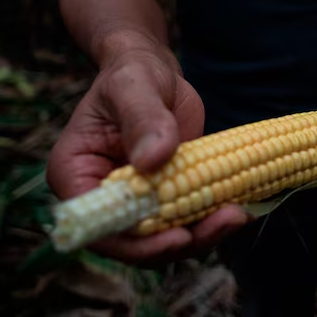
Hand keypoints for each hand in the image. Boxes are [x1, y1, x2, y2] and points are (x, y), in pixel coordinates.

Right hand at [47, 46, 249, 265]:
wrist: (153, 72)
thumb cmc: (132, 73)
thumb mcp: (134, 87)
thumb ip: (142, 120)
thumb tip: (152, 160)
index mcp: (76, 175)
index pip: (99, 227)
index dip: (137, 243)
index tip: (178, 236)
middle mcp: (104, 198)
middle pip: (137, 242)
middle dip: (182, 241)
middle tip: (227, 219)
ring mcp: (137, 202)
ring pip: (167, 237)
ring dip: (204, 234)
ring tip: (237, 214)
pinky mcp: (167, 198)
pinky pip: (187, 220)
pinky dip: (212, 219)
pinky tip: (240, 206)